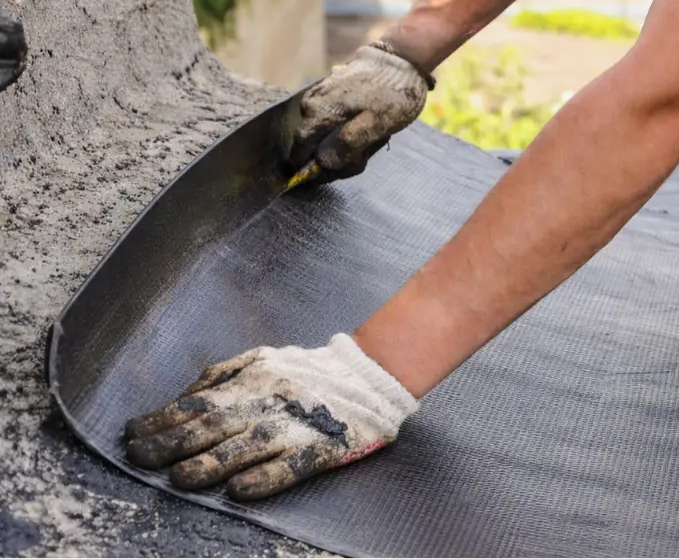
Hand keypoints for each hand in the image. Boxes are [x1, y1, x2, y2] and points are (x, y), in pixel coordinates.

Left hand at [123, 334, 418, 500]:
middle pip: (217, 423)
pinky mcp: (325, 447)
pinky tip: (241, 491)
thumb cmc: (310, 371)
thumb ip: (224, 375)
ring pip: (249, 445)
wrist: (373, 375)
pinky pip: (294, 465)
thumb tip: (182, 398)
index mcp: (256, 378)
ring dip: (212, 463)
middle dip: (174, 442)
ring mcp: (299, 425)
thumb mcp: (265, 358)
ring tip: (179, 478)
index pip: (201, 402)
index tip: (132, 434)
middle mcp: (273, 400)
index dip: (164, 419)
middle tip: (140, 458)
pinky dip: (266, 478)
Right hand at [290, 41, 433, 183]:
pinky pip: (332, 122)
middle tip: (366, 151)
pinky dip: (348, 129)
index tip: (342, 169)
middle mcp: (310, 103)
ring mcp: (318, 96)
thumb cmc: (393, 94)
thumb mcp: (377, 124)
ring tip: (372, 137)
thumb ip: (348, 144)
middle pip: (313, 145)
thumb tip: (322, 162)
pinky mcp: (329, 93)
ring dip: (346, 144)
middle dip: (338, 156)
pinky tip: (368, 126)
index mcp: (317, 112)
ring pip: (324, 135)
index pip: (301, 153)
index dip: (319, 168)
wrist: (403, 60)